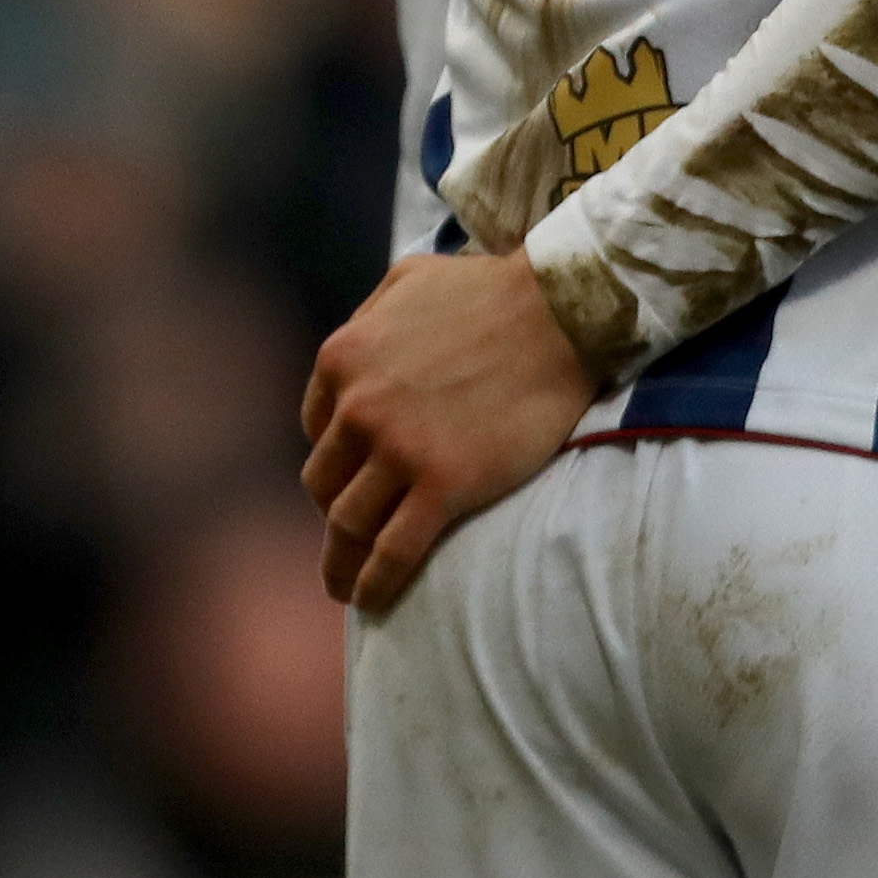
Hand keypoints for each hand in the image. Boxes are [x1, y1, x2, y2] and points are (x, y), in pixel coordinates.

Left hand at [298, 251, 597, 615]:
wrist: (562, 312)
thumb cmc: (492, 289)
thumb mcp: (409, 278)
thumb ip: (367, 314)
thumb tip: (354, 351)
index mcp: (343, 360)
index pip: (316, 430)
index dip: (336, 457)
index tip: (353, 478)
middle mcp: (358, 409)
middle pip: (325, 482)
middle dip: (334, 509)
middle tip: (351, 533)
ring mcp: (399, 452)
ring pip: (348, 524)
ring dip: (340, 560)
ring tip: (343, 584)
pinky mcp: (443, 486)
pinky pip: (393, 550)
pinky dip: (373, 581)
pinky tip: (368, 599)